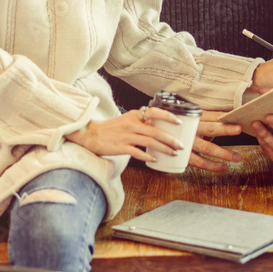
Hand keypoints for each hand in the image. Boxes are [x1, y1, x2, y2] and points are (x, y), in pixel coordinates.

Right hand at [64, 107, 184, 162]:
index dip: (168, 117)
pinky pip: (137, 152)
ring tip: (173, 153)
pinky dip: (148, 156)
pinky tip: (155, 159)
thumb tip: (159, 124)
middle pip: (156, 131)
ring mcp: (126, 136)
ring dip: (164, 148)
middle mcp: (132, 124)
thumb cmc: (112, 128)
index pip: (155, 112)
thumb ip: (142, 121)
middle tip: (181, 145)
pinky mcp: (120, 147)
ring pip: (150, 142)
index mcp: (134, 115)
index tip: (179, 123)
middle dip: (171, 139)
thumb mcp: (128, 119)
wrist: (91, 134)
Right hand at [185, 110, 244, 172]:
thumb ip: (210, 121)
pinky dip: (213, 166)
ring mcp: (187, 143)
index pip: (212, 116)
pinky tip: (224, 167)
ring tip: (237, 157)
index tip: (237, 118)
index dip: (224, 117)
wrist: (159, 136)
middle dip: (225, 129)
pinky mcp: (184, 156)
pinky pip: (200, 162)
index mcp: (194, 119)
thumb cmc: (183, 127)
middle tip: (239, 129)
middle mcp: (191, 130)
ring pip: (207, 148)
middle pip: (210, 129)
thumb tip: (230, 119)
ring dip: (223, 153)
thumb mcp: (194, 121)